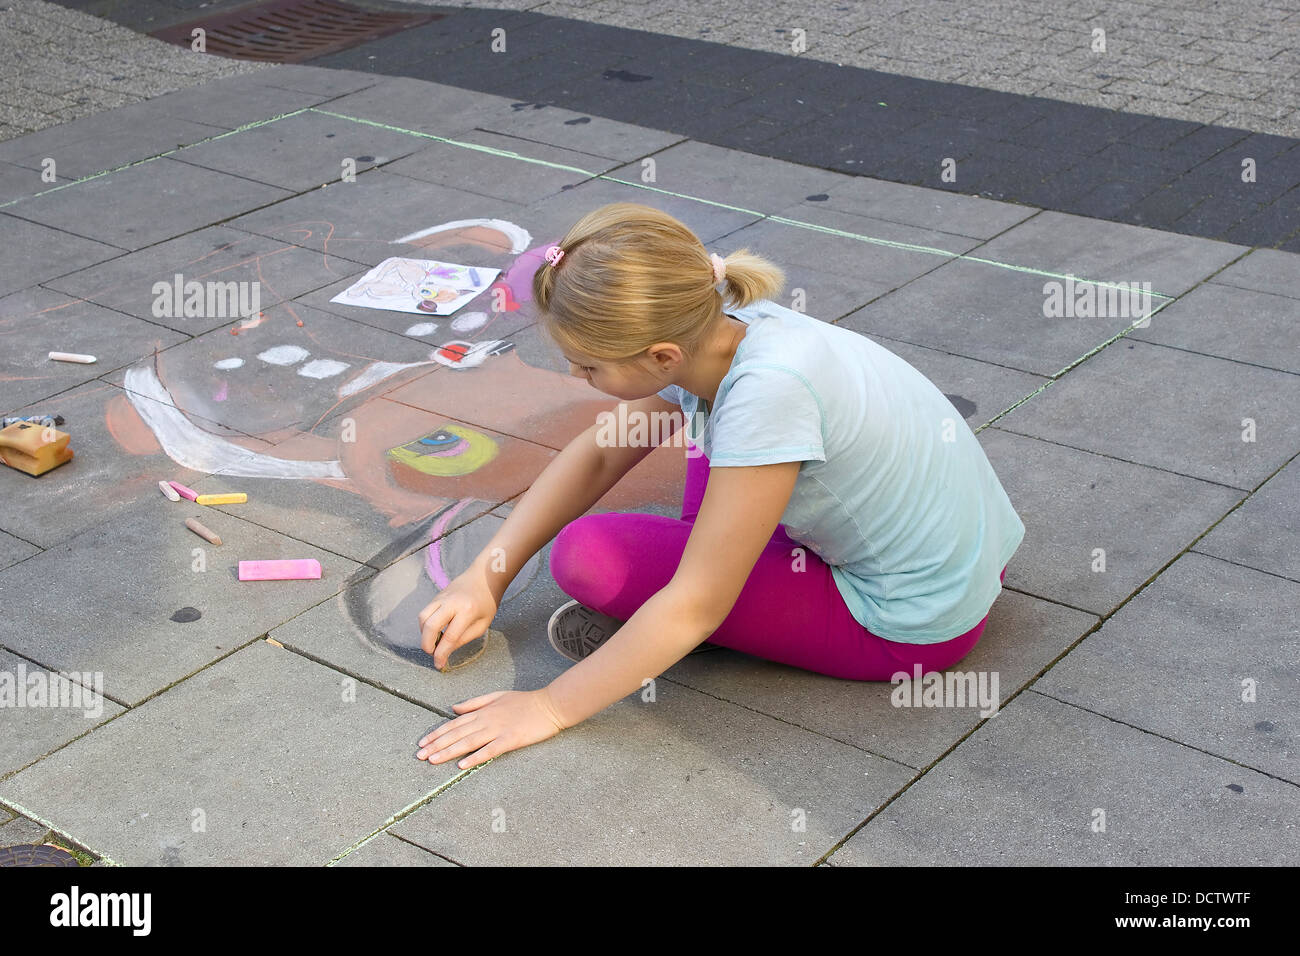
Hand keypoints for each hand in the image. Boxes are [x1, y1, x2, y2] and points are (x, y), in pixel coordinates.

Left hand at [416, 689, 566, 768]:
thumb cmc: (525, 701)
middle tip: (419, 756)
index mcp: (483, 710)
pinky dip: (475, 757)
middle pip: (456, 734)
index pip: (454, 723)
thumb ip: (474, 703)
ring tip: (433, 761)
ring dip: (448, 752)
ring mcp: (498, 730)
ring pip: (468, 742)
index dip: (436, 733)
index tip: (422, 742)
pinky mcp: (510, 740)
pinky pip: (490, 750)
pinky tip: (462, 765)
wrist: (549, 705)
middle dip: (436, 745)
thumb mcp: (497, 696)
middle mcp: (486, 720)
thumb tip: (453, 709)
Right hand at [417, 565, 499, 670]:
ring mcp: (442, 597)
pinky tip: (435, 631)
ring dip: (424, 634)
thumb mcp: (482, 624)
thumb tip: (445, 651)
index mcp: (467, 611)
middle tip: (432, 653)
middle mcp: (451, 603)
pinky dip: (426, 625)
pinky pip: (425, 612)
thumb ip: (463, 638)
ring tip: (434, 641)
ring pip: (422, 617)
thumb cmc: (487, 602)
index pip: (449, 637)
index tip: (439, 665)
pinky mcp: (437, 596)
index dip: (441, 654)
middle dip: (427, 645)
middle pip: (430, 626)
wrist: (484, 577)